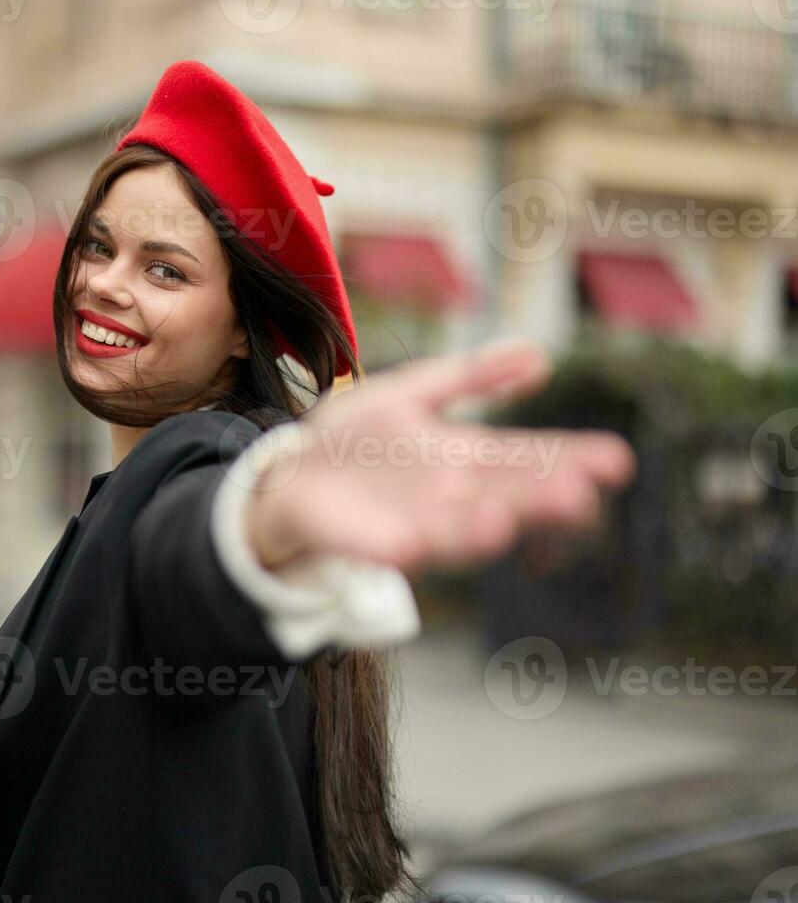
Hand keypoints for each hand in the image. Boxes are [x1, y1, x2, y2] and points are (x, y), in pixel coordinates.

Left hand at [245, 340, 636, 573]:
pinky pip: (402, 545)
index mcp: (464, 458)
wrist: (287, 477)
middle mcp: (450, 495)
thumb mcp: (413, 393)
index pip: (527, 458)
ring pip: (461, 526)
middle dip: (540, 497)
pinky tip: (434, 537)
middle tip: (582, 493)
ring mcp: (415, 521)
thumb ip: (472, 377)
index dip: (569, 459)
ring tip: (510, 517)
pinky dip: (422, 542)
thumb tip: (539, 357)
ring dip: (486, 523)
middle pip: (506, 496)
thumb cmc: (354, 439)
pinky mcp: (374, 542)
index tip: (615, 460)